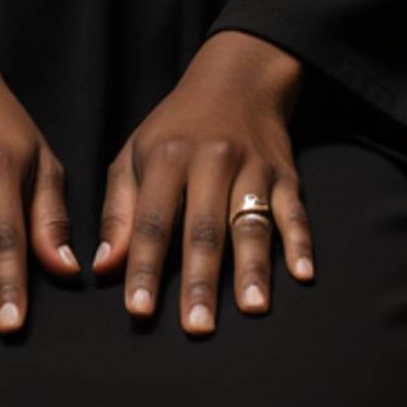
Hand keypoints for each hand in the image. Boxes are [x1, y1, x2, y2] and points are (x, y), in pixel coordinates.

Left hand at [95, 29, 312, 333]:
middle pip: (204, 229)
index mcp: (167, 157)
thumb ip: (119, 212)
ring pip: (251, 223)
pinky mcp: (286, 175)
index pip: (152, 221)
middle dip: (200, 280)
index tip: (138, 311)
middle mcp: (212, 161)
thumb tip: (104, 268)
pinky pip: (294, 211)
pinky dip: (300, 242)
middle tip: (197, 327)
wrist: (237, 78)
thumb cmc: (175, 128)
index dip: (144, 267)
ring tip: (252, 308)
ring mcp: (253, 168)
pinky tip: (302, 274)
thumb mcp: (134, 154)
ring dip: (252, 268)